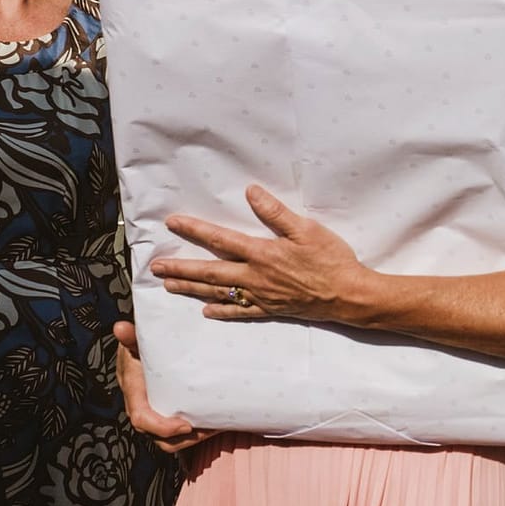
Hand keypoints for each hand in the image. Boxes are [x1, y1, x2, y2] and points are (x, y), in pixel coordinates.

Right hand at [113, 321, 215, 454]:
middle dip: (184, 439)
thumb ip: (131, 336)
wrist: (140, 348)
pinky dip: (197, 430)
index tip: (185, 426)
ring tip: (215, 428)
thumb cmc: (138, 345)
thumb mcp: (135, 340)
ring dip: (193, 438)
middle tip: (208, 430)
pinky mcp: (168, 410)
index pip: (142, 419)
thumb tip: (121, 327)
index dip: (161, 427)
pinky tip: (215, 422)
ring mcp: (156, 410)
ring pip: (171, 439)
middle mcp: (144, 406)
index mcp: (134, 392)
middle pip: (159, 436)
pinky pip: (179, 430)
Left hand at [154, 185, 373, 324]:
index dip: (195, 230)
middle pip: (210, 271)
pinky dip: (222, 311)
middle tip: (156, 267)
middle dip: (181, 267)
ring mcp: (261, 296)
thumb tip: (251, 193)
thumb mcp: (307, 230)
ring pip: (218, 292)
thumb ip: (276, 213)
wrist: (348, 295)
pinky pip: (240, 312)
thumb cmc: (331, 259)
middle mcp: (255, 277)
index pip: (221, 239)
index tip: (174, 222)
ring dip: (192, 288)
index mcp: (262, 253)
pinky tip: (206, 310)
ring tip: (169, 285)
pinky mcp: (270, 309)